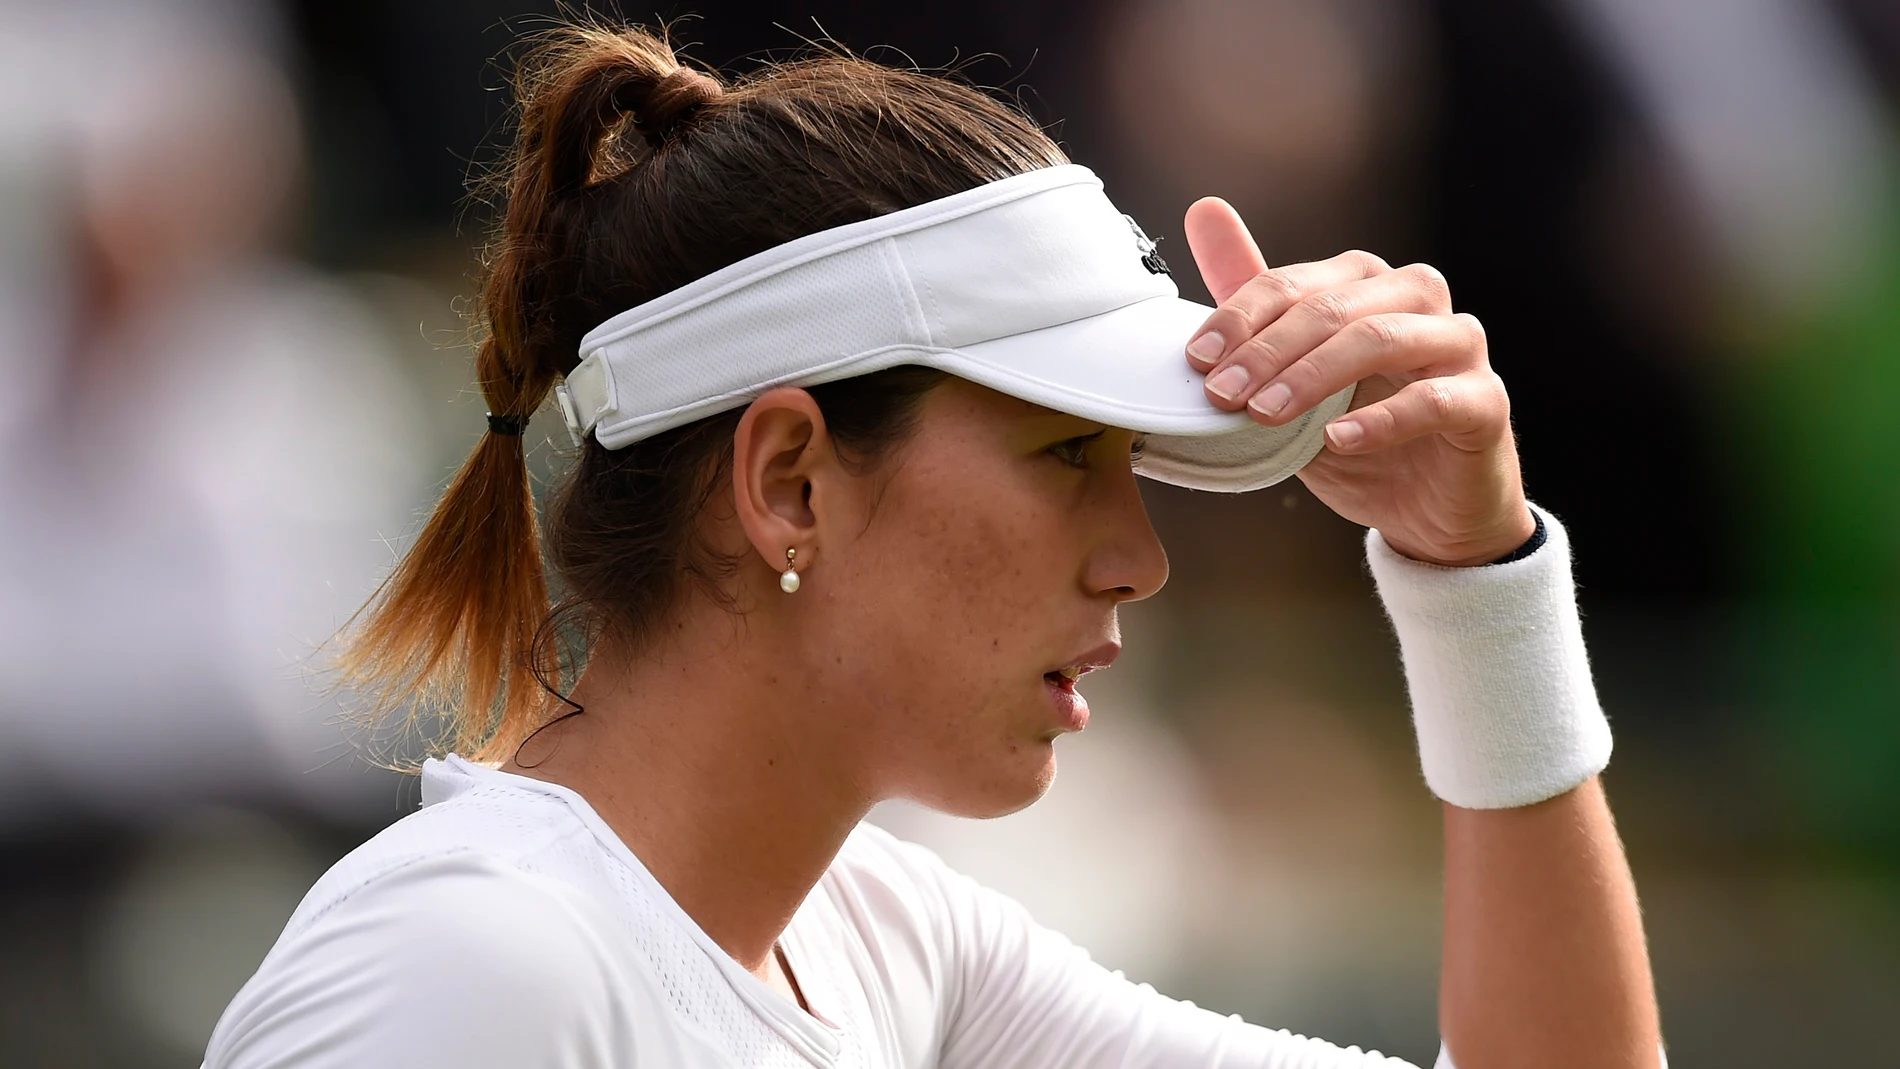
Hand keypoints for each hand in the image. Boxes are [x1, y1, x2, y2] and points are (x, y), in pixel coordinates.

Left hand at [1182, 197, 1533, 566]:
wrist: (1422, 509)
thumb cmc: (1354, 431)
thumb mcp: (1290, 376)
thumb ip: (1253, 305)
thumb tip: (1203, 211)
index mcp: (1365, 283)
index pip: (1293, 284)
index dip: (1239, 317)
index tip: (1197, 359)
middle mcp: (1416, 299)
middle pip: (1332, 307)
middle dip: (1267, 350)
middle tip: (1221, 392)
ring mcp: (1457, 345)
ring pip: (1380, 339)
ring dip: (1312, 377)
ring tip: (1264, 414)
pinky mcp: (1485, 401)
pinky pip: (1433, 399)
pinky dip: (1379, 420)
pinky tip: (1337, 440)